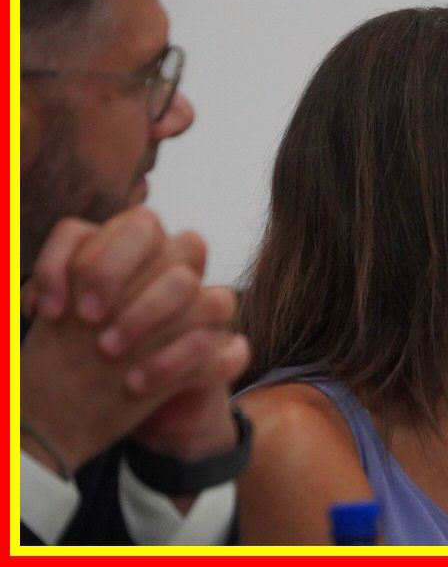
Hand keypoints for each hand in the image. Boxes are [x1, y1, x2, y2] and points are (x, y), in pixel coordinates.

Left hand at [21, 207, 245, 474]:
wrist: (105, 404)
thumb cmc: (79, 352)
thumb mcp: (61, 318)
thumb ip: (59, 288)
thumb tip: (40, 302)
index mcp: (151, 253)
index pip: (143, 223)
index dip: (101, 259)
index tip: (56, 309)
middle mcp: (188, 275)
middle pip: (189, 243)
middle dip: (132, 282)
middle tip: (87, 321)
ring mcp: (212, 312)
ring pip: (214, 295)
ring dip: (152, 317)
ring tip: (106, 353)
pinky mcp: (224, 352)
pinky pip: (226, 350)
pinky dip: (174, 363)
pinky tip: (134, 383)